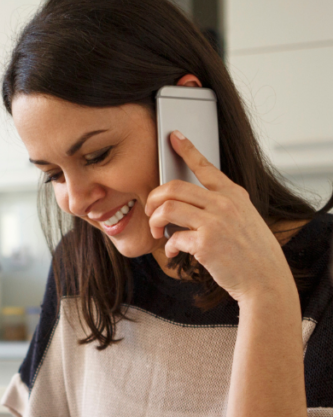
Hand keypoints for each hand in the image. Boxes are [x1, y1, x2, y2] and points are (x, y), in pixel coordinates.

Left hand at [145, 131, 295, 302]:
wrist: (265, 279)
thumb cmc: (252, 254)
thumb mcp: (244, 220)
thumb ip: (221, 208)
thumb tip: (189, 207)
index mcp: (233, 194)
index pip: (206, 166)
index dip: (187, 149)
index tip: (174, 137)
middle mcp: (224, 203)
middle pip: (174, 187)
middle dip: (154, 198)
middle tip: (151, 212)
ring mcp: (214, 221)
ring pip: (168, 208)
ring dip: (155, 221)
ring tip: (157, 233)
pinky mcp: (205, 243)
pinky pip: (173, 238)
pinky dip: (168, 247)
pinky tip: (174, 253)